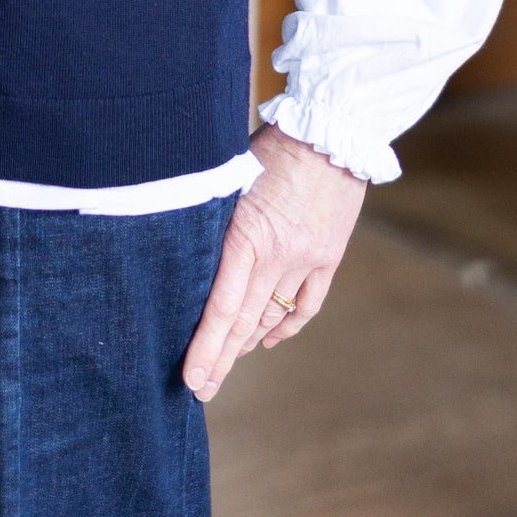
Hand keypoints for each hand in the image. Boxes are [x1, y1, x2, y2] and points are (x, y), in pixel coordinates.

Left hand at [183, 123, 365, 401]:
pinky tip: (267, 340)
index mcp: (247, 233)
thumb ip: (211, 213)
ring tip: (225, 363)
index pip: (222, 305)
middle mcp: (279, 254)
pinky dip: (285, 326)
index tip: (191, 378)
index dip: (206, 346)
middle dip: (221, 358)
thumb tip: (182, 243)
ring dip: (247, 343)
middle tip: (201, 388)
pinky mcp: (328, 256)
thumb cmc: (271, 142)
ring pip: (273, 315)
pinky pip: (306, 304)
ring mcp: (307, 259)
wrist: (334, 128)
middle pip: (245, 321)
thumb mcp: (229, 173)